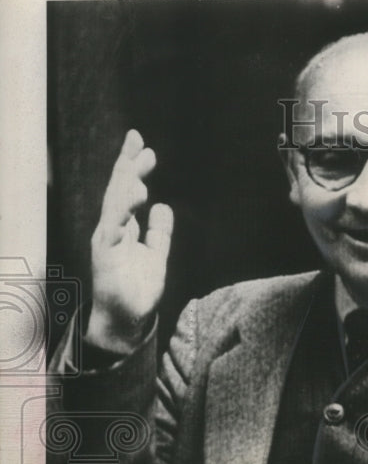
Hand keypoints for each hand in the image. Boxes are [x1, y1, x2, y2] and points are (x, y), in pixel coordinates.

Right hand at [86, 129, 173, 351]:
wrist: (127, 322)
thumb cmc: (137, 291)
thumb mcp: (155, 255)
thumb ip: (159, 233)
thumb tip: (163, 207)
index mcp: (122, 228)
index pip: (126, 191)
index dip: (133, 168)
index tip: (142, 145)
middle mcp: (112, 231)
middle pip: (118, 191)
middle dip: (128, 165)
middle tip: (140, 141)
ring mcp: (107, 242)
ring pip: (114, 205)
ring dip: (127, 182)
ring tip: (141, 164)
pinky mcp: (107, 256)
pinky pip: (115, 228)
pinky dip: (124, 210)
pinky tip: (135, 194)